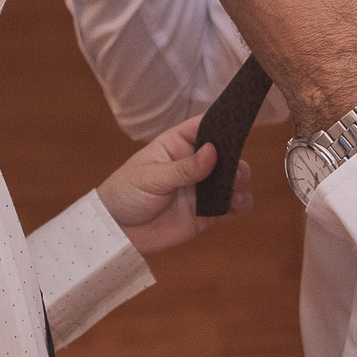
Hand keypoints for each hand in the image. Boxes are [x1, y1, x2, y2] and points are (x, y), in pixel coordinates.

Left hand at [96, 115, 251, 254]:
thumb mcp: (151, 177)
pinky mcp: (206, 211)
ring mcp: (201, 188)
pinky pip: (230, 206)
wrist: (116, 234)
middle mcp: (194, 164)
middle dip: (234, 154)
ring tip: (232, 186)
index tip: (239, 122)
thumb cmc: (125, 195)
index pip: (204, 126)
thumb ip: (184, 168)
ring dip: (239, 178)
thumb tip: (213, 151)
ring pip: (232, 177)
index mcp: (177, 145)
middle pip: (224, 151)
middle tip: (232, 165)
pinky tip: (236, 205)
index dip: (222, 121)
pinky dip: (240, 204)